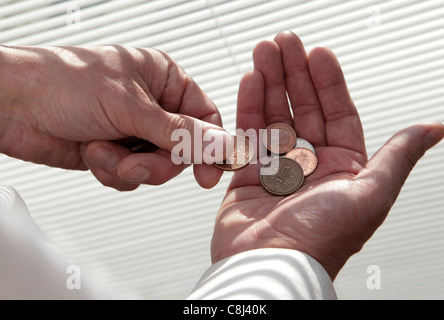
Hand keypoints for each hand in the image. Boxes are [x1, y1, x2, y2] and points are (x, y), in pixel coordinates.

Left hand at [0, 45, 230, 189]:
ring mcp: (132, 130)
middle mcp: (151, 105)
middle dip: (157, 162)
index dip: (210, 147)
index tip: (208, 173)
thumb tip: (220, 144)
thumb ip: (179, 132)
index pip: (204, 117)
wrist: (13, 105)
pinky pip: (131, 175)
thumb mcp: (131, 106)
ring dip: (129, 166)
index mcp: (163, 79)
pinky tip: (93, 152)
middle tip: (136, 161)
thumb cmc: (63, 82)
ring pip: (156, 166)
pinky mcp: (115, 151)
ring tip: (104, 150)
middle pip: (181, 149)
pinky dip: (112, 170)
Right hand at [210, 32, 443, 279]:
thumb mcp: (370, 194)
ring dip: (270, 82)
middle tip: (284, 43)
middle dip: (294, 73)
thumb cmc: (320, 240)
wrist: (270, 266)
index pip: (338, 113)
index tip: (318, 53)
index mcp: (342, 168)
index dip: (328, 82)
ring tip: (264, 53)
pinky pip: (249, 132)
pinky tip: (250, 81)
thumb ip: (397, 157)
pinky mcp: (249, 172)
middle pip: (303, 108)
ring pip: (275, 114)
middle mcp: (310, 164)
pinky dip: (248, 106)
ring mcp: (278, 166)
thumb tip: (432, 130)